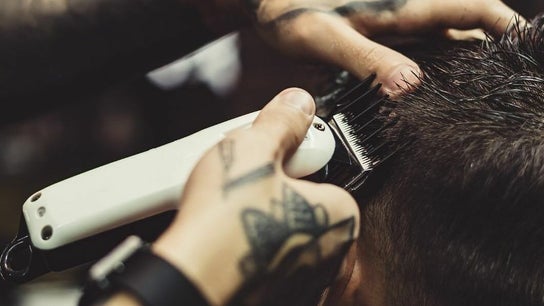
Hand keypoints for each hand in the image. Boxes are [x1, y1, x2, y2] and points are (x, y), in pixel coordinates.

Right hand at [152, 88, 359, 304]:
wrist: (191, 282)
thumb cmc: (226, 224)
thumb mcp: (252, 151)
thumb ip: (282, 122)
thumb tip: (297, 102)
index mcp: (340, 216)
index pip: (325, 171)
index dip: (290, 158)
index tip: (267, 157)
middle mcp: (333, 255)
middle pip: (304, 205)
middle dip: (273, 190)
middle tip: (242, 186)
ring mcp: (308, 282)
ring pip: (286, 235)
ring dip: (262, 219)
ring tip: (228, 211)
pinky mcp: (282, 298)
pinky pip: (271, 263)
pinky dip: (253, 250)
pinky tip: (226, 241)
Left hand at [244, 0, 523, 95]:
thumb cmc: (291, 11)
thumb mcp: (327, 38)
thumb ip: (367, 59)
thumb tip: (410, 86)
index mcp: (403, 6)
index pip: (473, 7)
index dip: (505, 26)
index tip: (527, 50)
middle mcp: (407, 10)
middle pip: (466, 24)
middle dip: (491, 49)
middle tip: (504, 87)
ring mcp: (395, 20)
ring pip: (445, 36)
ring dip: (464, 60)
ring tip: (478, 94)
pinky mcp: (382, 31)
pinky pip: (421, 45)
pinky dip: (435, 64)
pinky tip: (432, 87)